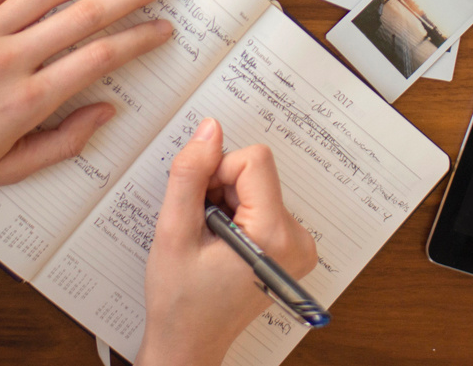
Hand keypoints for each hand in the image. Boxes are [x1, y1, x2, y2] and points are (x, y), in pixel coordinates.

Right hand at [140, 118, 317, 365]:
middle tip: (201, 228)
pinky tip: (221, 244)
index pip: (254, 161)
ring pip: (256, 185)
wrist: (190, 343)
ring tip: (209, 241)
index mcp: (275, 235)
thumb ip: (190, 175)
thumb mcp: (173, 232)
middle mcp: (298, 239)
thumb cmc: (180, 300)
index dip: (217, 172)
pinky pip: (262, 203)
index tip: (200, 205)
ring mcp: (298, 245)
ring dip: (226, 202)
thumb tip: (210, 129)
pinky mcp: (291, 246)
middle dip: (220, 190)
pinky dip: (237, 214)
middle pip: (256, 172)